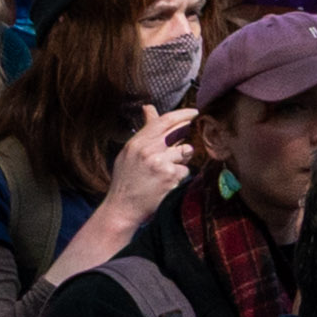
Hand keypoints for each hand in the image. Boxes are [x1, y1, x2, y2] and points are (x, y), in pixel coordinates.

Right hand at [91, 100, 198, 231]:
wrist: (122, 209)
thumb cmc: (126, 180)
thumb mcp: (129, 153)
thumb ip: (144, 130)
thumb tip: (149, 108)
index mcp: (137, 143)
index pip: (164, 121)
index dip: (182, 114)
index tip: (194, 112)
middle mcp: (148, 150)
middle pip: (179, 133)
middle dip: (183, 138)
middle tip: (175, 149)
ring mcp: (160, 162)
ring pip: (185, 152)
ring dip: (180, 161)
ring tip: (163, 172)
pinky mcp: (170, 176)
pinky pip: (185, 169)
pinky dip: (179, 176)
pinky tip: (165, 183)